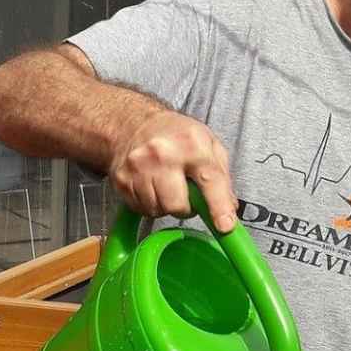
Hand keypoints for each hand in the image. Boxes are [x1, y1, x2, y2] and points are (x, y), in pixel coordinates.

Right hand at [110, 108, 237, 232]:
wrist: (132, 124)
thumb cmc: (175, 135)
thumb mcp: (207, 143)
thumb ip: (221, 176)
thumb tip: (228, 209)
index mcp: (192, 144)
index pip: (209, 180)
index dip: (218, 206)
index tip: (225, 226)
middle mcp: (163, 155)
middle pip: (177, 205)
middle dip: (185, 208)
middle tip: (185, 194)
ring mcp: (139, 168)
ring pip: (157, 210)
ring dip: (165, 206)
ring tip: (166, 187)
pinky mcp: (122, 180)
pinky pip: (140, 209)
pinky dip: (149, 204)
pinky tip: (150, 187)